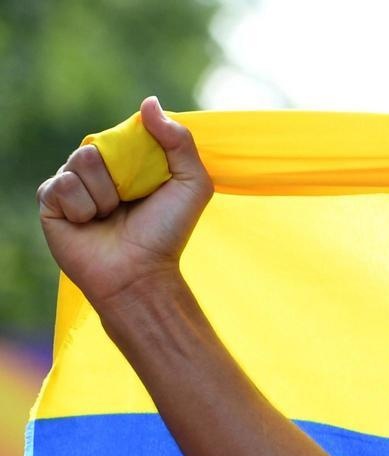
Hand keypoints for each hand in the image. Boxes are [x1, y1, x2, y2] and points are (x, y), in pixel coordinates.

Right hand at [38, 97, 211, 309]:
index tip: (150, 181)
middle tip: (130, 204)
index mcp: (126, 161)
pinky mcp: (50, 200)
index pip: (122, 133)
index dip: (136, 154)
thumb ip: (180, 141)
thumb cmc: (166, 232)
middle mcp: (96, 169)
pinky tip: (88, 224)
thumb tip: (148, 102)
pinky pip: (62, 185)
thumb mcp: (191, 185)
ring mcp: (71, 183)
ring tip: (109, 217)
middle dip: (121, 178)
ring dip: (103, 195)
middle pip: (98, 145)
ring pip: (80, 162)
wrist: (139, 273)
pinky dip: (82, 207)